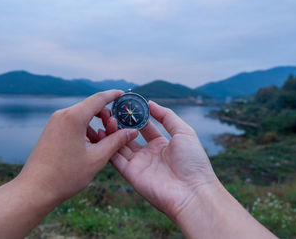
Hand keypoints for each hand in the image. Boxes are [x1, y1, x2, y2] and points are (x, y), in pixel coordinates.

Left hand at [17, 90, 138, 204]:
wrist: (35, 190)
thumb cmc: (65, 175)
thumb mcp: (97, 158)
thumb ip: (116, 141)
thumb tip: (132, 131)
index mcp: (74, 117)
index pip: (98, 98)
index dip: (113, 95)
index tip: (124, 94)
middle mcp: (62, 115)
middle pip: (90, 107)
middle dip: (105, 117)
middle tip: (116, 131)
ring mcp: (54, 122)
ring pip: (81, 117)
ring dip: (95, 126)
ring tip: (102, 145)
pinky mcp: (51, 131)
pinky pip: (72, 124)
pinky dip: (84, 131)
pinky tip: (89, 148)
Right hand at [103, 100, 217, 220]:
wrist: (192, 192)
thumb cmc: (193, 162)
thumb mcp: (184, 132)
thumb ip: (167, 116)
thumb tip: (150, 103)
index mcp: (161, 144)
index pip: (144, 127)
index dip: (136, 116)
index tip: (126, 104)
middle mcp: (148, 154)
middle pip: (129, 135)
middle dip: (120, 123)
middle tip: (111, 110)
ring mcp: (138, 164)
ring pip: (119, 145)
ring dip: (112, 132)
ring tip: (105, 118)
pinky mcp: (130, 174)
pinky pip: (115, 158)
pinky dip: (107, 146)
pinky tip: (102, 133)